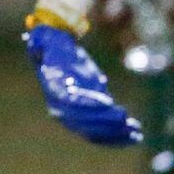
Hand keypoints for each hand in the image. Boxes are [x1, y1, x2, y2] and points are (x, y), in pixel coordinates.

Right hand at [24, 22, 144, 146]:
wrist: (59, 61)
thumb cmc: (58, 49)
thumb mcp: (51, 41)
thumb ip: (45, 39)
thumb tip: (37, 36)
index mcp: (55, 92)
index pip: (71, 103)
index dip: (90, 104)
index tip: (109, 102)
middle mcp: (61, 110)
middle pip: (84, 121)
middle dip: (106, 121)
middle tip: (125, 117)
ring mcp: (74, 119)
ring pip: (95, 132)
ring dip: (116, 133)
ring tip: (136, 133)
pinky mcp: (88, 122)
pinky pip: (102, 135)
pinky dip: (119, 137)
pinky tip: (135, 136)